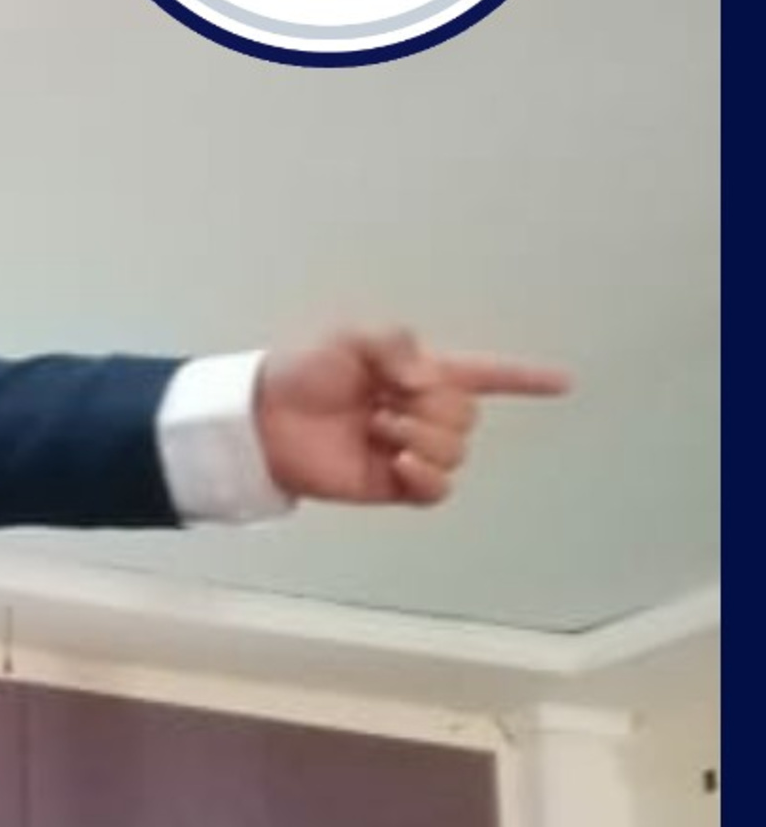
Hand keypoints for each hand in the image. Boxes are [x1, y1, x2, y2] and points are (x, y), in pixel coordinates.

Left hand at [254, 328, 570, 508]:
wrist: (261, 420)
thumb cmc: (299, 374)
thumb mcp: (349, 337)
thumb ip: (396, 344)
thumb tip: (428, 380)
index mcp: (419, 374)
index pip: (486, 375)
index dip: (525, 378)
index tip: (563, 382)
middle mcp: (420, 413)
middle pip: (467, 415)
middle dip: (430, 406)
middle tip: (379, 402)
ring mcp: (407, 450)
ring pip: (455, 450)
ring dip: (421, 436)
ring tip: (376, 428)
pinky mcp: (390, 485)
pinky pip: (437, 489)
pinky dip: (426, 475)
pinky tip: (398, 461)